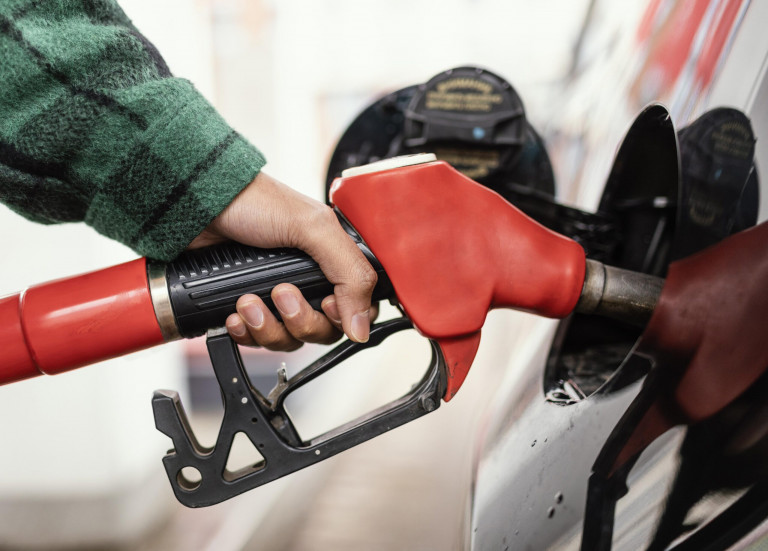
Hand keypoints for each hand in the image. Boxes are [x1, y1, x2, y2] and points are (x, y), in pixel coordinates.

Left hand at [188, 172, 377, 349]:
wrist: (198, 204)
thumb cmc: (254, 201)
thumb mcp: (314, 228)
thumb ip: (349, 274)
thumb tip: (362, 328)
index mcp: (332, 260)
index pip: (356, 309)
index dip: (342, 317)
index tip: (324, 304)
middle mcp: (309, 281)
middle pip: (322, 331)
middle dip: (298, 320)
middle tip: (280, 293)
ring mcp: (277, 297)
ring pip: (289, 339)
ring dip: (267, 327)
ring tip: (247, 301)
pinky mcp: (249, 307)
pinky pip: (256, 340)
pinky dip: (245, 333)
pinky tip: (234, 315)